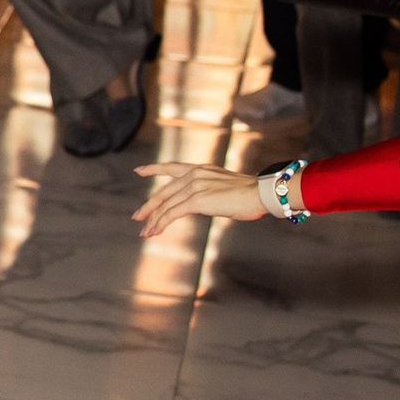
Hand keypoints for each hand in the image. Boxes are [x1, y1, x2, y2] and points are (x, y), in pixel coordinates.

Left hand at [131, 163, 267, 235]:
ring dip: (154, 220)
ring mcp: (194, 186)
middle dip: (149, 206)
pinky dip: (161, 223)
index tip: (139, 170)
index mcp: (200, 169)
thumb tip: (200, 202)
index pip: (171, 167)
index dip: (153, 169)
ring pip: (166, 205)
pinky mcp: (197, 200)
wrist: (261, 193)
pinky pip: (172, 213)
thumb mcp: (223, 186)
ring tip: (145, 232)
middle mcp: (194, 174)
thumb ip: (208, 190)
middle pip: (163, 192)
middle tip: (137, 217)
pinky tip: (155, 231)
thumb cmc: (250, 194)